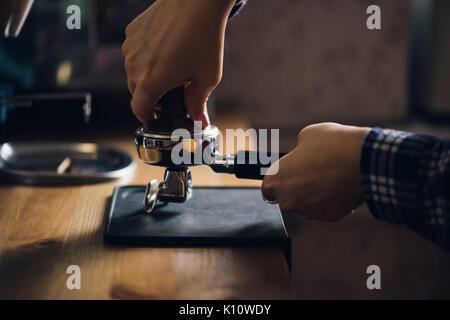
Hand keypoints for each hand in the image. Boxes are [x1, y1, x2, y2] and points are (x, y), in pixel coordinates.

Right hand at [122, 0, 234, 127]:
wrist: (197, 1)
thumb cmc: (204, 36)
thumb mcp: (207, 77)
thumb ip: (198, 103)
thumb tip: (199, 120)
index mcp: (150, 81)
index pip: (139, 110)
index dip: (148, 118)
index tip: (157, 119)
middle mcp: (134, 65)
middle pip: (137, 92)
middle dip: (152, 97)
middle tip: (173, 94)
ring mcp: (130, 47)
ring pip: (134, 72)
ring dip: (148, 76)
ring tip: (172, 70)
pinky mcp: (132, 31)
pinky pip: (135, 53)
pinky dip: (146, 58)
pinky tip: (167, 52)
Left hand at [262, 123, 370, 221]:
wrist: (362, 160)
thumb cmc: (331, 144)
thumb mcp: (307, 136)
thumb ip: (297, 151)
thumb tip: (301, 154)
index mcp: (276, 180)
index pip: (268, 188)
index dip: (278, 181)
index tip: (287, 177)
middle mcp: (287, 200)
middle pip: (288, 198)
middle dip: (298, 189)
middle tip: (313, 174)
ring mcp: (308, 212)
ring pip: (308, 205)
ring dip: (315, 195)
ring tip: (330, 176)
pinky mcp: (328, 218)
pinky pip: (326, 209)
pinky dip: (332, 201)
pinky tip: (341, 185)